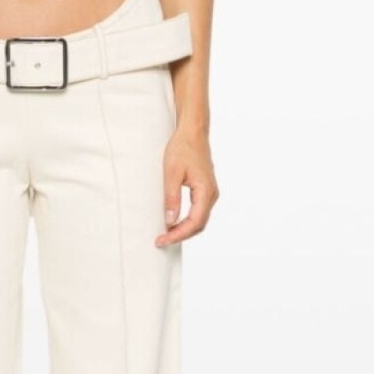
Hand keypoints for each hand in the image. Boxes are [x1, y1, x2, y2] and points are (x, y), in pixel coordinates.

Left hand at [156, 126, 217, 245]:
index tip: (162, 240)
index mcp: (205, 191)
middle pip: (199, 224)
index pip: (195, 222)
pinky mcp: (205, 190)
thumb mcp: (171, 173)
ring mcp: (210, 192)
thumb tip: (170, 220)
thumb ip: (171, 198)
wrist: (193, 132)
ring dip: (184, 229)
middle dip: (180, 235)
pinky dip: (187, 221)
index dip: (178, 234)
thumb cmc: (183, 148)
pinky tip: (174, 222)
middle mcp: (211, 194)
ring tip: (166, 234)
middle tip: (161, 240)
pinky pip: (198, 211)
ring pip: (199, 220)